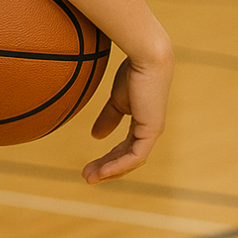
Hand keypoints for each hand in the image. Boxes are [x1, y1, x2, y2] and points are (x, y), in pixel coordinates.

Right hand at [82, 50, 172, 183]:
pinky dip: (118, 165)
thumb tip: (95, 136)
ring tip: (90, 178)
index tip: (89, 165)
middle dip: (106, 169)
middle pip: (126, 158)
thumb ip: (109, 117)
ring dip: (110, 171)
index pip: (124, 148)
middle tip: (86, 177)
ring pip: (130, 161)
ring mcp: (151, 133)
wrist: (146, 59)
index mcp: (142, 124)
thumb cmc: (133, 73)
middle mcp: (148, 132)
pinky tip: (103, 170)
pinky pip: (135, 156)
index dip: (107, 158)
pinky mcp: (150, 131)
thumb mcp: (116, 100)